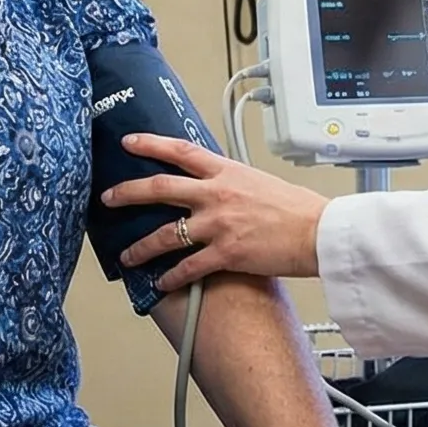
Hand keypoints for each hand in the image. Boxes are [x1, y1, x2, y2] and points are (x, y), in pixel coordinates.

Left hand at [105, 134, 326, 293]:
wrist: (319, 231)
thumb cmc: (298, 208)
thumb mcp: (260, 182)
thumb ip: (233, 183)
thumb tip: (217, 187)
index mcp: (227, 171)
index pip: (180, 150)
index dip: (151, 144)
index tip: (129, 142)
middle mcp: (216, 194)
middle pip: (160, 188)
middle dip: (128, 192)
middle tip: (108, 197)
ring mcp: (218, 224)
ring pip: (166, 234)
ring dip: (141, 247)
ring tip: (127, 256)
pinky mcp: (225, 253)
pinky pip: (188, 267)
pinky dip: (171, 277)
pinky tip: (161, 283)